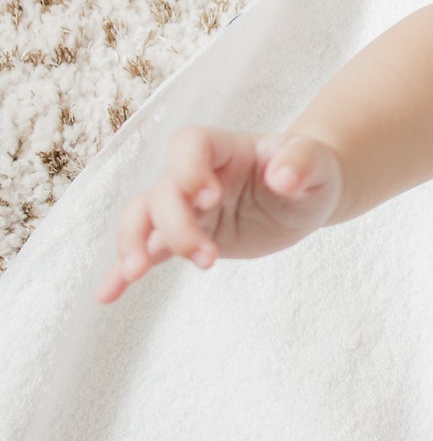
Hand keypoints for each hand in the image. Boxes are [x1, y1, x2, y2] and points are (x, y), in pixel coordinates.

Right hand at [95, 126, 342, 303]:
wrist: (305, 193)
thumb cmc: (310, 170)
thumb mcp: (317, 164)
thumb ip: (300, 163)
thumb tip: (283, 176)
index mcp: (224, 148)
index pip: (189, 145)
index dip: (189, 169)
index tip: (211, 197)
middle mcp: (195, 174)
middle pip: (163, 191)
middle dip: (176, 225)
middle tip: (207, 258)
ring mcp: (185, 206)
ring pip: (141, 217)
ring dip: (135, 244)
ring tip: (137, 273)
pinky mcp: (184, 236)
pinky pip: (148, 250)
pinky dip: (123, 272)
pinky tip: (108, 295)